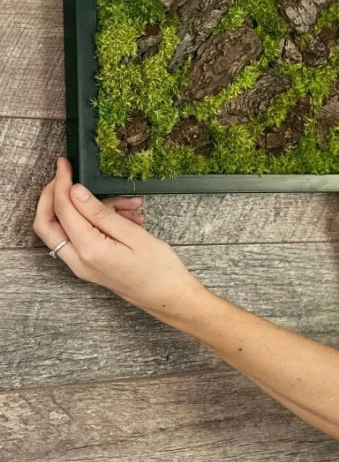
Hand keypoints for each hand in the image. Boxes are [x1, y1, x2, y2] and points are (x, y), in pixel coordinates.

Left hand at [34, 157, 203, 313]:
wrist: (168, 296)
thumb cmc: (158, 268)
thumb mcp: (134, 235)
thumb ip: (101, 214)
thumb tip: (76, 192)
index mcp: (89, 250)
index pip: (63, 210)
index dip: (61, 184)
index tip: (65, 165)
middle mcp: (78, 260)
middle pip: (47, 223)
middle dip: (53, 196)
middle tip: (68, 177)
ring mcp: (81, 264)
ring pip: (67, 228)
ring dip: (90, 209)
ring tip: (128, 205)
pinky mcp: (89, 264)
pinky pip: (82, 237)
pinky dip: (97, 222)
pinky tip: (128, 217)